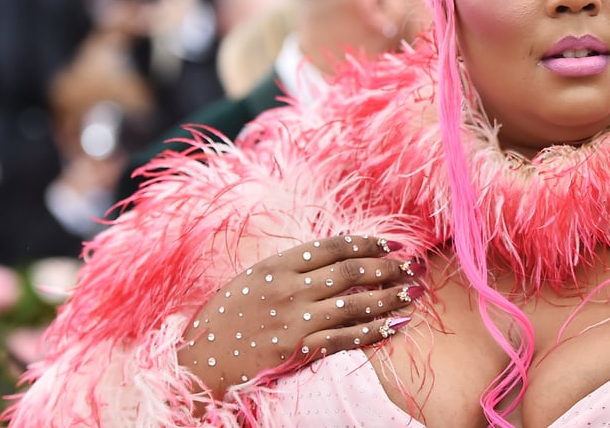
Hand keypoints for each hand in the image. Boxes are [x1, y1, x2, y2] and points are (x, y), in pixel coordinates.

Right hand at [178, 235, 423, 397]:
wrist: (197, 364)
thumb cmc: (221, 320)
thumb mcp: (250, 280)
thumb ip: (288, 269)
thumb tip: (329, 256)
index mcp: (277, 265)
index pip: (333, 246)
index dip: (367, 244)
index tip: (390, 245)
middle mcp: (289, 288)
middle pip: (351, 271)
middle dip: (387, 268)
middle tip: (412, 267)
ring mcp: (295, 320)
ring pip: (355, 303)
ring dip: (389, 297)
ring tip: (412, 293)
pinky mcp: (299, 349)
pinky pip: (346, 338)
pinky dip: (374, 331)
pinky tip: (394, 326)